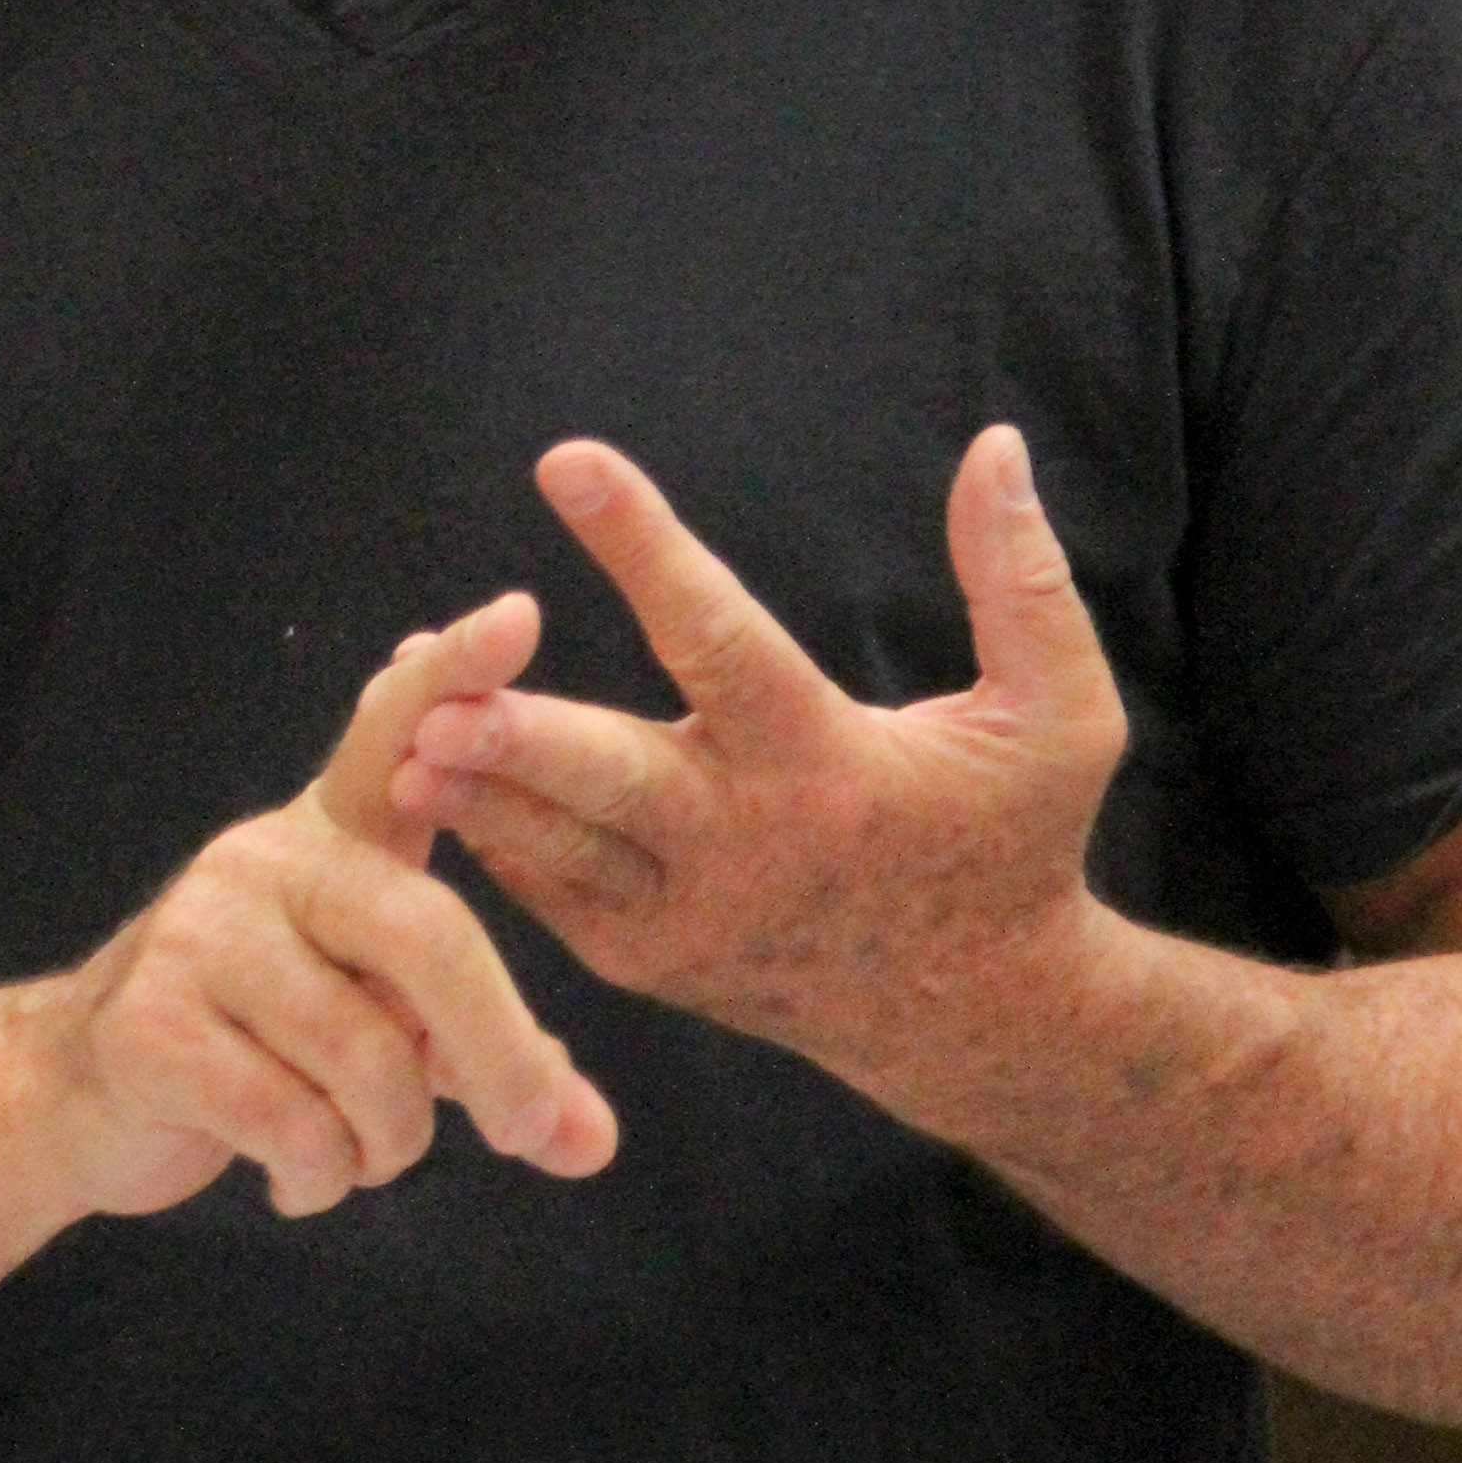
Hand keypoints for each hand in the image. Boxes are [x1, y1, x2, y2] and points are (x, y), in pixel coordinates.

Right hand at [46, 600, 618, 1223]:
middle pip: (430, 938)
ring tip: (357, 1153)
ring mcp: (201, 934)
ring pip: (371, 1062)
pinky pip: (295, 1126)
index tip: (520, 613)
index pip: (394, 732)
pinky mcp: (150, 1023)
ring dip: (390, 1145)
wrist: (74, 1096)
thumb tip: (593, 1145)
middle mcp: (267, 859)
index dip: (456, 677)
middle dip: (503, 1056)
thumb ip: (490, 1062)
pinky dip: (320, 1180)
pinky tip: (294, 1177)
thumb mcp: (385, 1029)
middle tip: (539, 1131)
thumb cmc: (263, 1046)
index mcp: (334, 838)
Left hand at [398, 430, 1128, 1106]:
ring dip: (471, 779)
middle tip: (433, 699)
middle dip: (517, 742)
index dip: (642, 546)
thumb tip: (995, 445)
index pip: (719, 639)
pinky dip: (489, 828)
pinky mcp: (642, 959)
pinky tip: (431, 758)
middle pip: (606, 783)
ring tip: (399, 708)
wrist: (974, 1017)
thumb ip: (1025, 580)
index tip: (567, 461)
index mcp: (827, 769)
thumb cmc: (1016, 843)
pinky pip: (544, 890)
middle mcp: (742, 847)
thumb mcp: (1061, 718)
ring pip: (551, 844)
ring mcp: (681, 918)